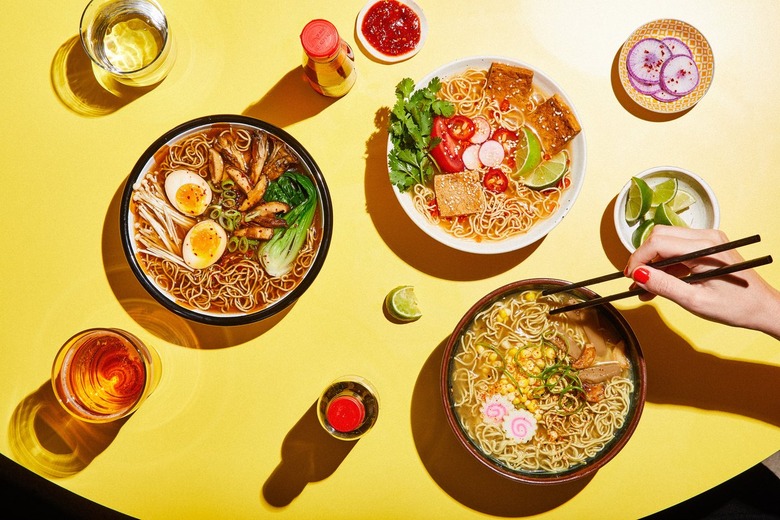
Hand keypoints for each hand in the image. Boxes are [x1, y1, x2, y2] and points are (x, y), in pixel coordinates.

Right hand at [624, 226, 779, 338]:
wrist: (762, 308)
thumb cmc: (736, 306)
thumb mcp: (695, 301)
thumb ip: (664, 286)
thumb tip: (638, 276)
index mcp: (704, 247)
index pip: (657, 242)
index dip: (638, 259)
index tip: (629, 277)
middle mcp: (706, 237)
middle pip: (659, 236)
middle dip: (643, 258)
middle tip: (634, 281)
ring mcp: (707, 240)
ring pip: (666, 242)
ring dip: (652, 263)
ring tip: (644, 288)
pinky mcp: (706, 247)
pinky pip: (677, 250)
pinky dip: (664, 266)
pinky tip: (658, 284)